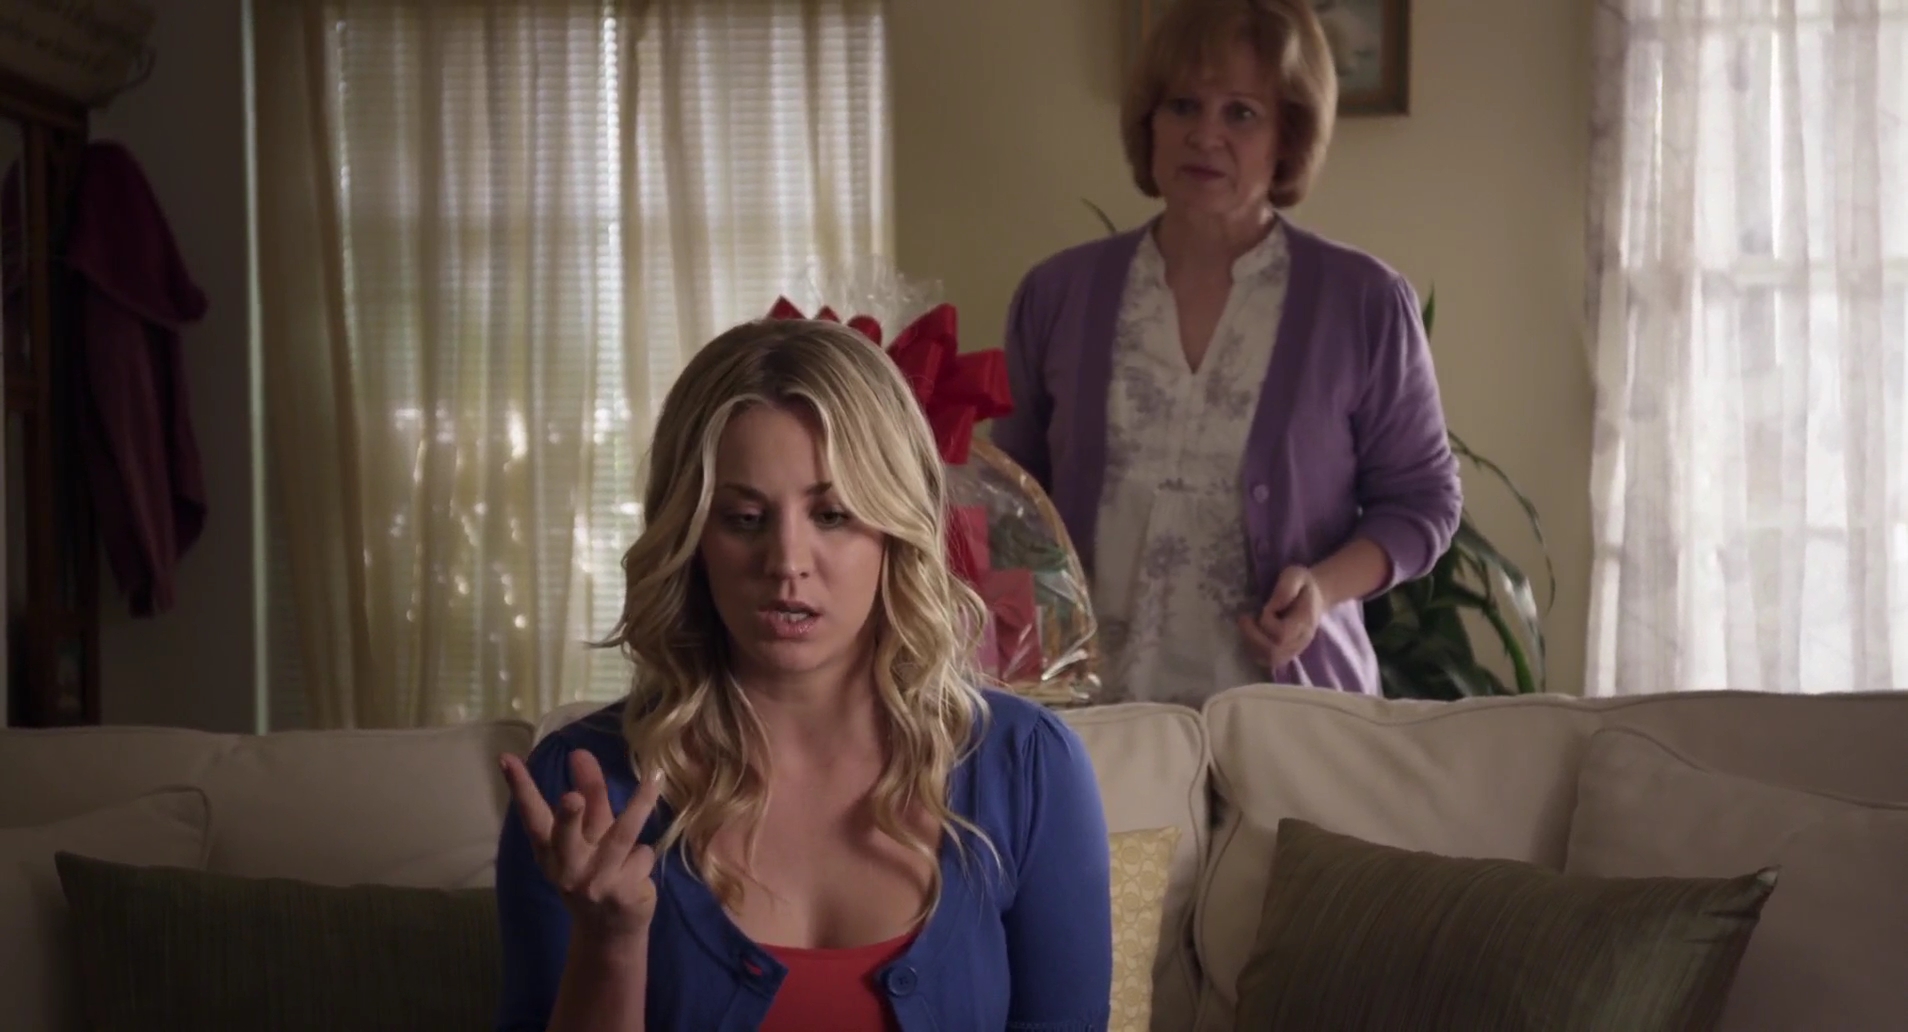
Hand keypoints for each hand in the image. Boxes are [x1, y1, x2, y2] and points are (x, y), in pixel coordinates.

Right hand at [501, 748, 662, 944]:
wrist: (610, 933)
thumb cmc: (596, 871)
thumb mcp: (589, 835)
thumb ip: (589, 796)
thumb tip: (581, 753)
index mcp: (551, 851)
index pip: (532, 816)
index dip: (520, 788)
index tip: (506, 758)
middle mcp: (567, 868)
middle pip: (567, 836)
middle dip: (569, 817)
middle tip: (571, 797)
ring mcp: (595, 883)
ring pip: (620, 837)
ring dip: (638, 807)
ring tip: (653, 780)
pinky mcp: (622, 894)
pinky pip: (642, 856)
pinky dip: (644, 855)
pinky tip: (637, 871)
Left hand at [1236, 565, 1324, 672]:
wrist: (1314, 596)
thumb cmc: (1302, 585)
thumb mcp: (1296, 575)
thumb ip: (1286, 588)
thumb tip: (1272, 606)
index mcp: (1304, 622)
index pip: (1283, 635)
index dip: (1267, 624)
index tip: (1263, 608)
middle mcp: (1300, 641)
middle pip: (1274, 652)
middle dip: (1253, 637)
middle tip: (1244, 618)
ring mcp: (1293, 649)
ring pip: (1270, 659)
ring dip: (1252, 644)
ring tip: (1246, 626)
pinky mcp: (1286, 652)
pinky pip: (1268, 660)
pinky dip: (1255, 650)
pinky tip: (1250, 635)